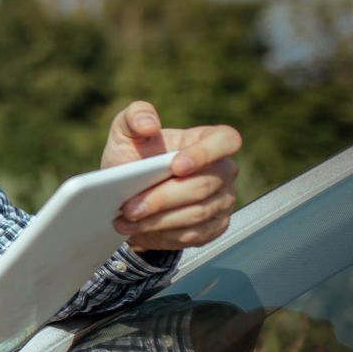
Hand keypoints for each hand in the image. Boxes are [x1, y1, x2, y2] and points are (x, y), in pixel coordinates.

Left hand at [101, 101, 241, 250]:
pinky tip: (139, 230)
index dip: (206, 153)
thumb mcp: (125, 134)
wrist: (128, 194)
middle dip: (162, 198)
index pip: (227, 140)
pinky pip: (193, 234)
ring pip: (196, 214)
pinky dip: (163, 234)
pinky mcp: (214, 226)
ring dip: (157, 220)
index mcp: (207, 140)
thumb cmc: (132, 157)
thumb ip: (134, 117)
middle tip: (129, 207)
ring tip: (126, 220)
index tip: (175, 166)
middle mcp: (223, 170)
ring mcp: (223, 200)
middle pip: (202, 186)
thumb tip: (149, 124)